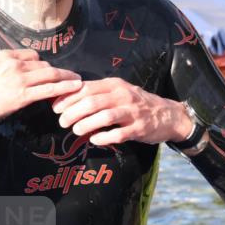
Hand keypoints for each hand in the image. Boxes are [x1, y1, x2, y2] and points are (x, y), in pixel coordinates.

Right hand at [0, 49, 81, 129]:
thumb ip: (2, 68)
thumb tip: (11, 75)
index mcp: (6, 55)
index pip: (32, 55)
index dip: (42, 64)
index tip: (48, 70)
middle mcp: (15, 64)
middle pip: (44, 64)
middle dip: (58, 70)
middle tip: (70, 75)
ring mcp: (20, 79)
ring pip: (50, 74)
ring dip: (67, 77)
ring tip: (78, 81)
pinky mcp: (23, 95)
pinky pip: (49, 89)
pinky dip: (64, 88)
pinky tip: (74, 88)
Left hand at [51, 78, 193, 145]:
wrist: (168, 115)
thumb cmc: (136, 103)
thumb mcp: (117, 92)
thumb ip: (96, 93)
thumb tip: (66, 98)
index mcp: (114, 85)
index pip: (86, 88)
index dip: (68, 98)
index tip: (56, 108)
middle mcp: (123, 96)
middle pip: (92, 102)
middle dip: (72, 113)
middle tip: (62, 122)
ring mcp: (132, 112)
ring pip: (104, 116)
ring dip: (86, 124)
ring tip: (75, 131)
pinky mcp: (139, 128)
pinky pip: (118, 133)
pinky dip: (103, 137)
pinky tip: (94, 140)